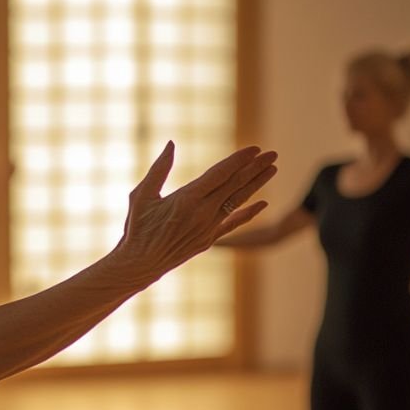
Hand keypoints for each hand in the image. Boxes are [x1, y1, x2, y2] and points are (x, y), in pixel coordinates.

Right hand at [113, 141, 276, 284]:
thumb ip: (158, 169)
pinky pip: (233, 223)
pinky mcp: (209, 240)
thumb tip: (171, 144)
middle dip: (255, 168)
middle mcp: (203, 214)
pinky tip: (263, 204)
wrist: (140, 265)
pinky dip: (248, 213)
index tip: (255, 148)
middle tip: (273, 154)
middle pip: (235, 186)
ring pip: (238, 202)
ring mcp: (209, 228)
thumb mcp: (141, 196)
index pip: (220, 174)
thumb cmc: (136, 229)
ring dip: (256, 185)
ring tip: (272, 170)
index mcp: (186, 199)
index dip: (239, 160)